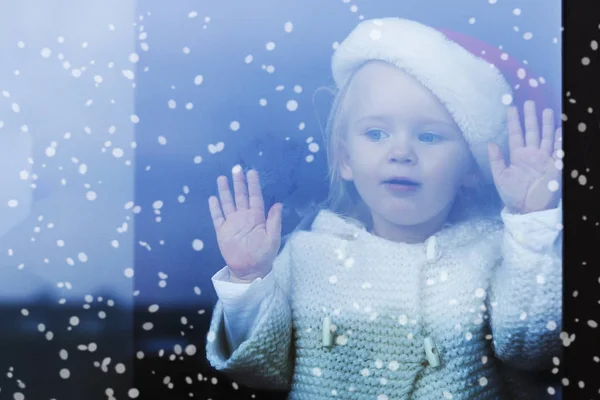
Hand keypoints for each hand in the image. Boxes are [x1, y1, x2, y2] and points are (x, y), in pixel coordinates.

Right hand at [208, 166, 282, 281]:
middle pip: (240, 196)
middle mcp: (244, 217)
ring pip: (228, 203)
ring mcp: (232, 223)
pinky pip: (218, 217)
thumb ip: (274, 221)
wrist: (249, 270)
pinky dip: (215, 208)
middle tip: (236, 168)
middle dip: (238, 182)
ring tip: (222, 178)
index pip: (255, 197)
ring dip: (225, 191)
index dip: (253, 185)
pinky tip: (213, 198)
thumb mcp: (273, 238)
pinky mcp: (222, 231)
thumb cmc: (264, 255)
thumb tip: (278, 204)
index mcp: (257, 217)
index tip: (252, 172)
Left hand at [488, 100, 561, 213]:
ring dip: (547, 124)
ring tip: (546, 110)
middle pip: (532, 131)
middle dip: (531, 117)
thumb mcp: (500, 177)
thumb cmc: (512, 195)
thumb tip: (491, 143)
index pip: (516, 134)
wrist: (528, 209)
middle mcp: (532, 154)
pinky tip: (560, 128)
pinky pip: (558, 149)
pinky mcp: (555, 165)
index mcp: (518, 156)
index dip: (514, 121)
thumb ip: (496, 160)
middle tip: (529, 102)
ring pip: (546, 136)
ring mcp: (544, 158)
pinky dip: (559, 139)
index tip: (511, 108)